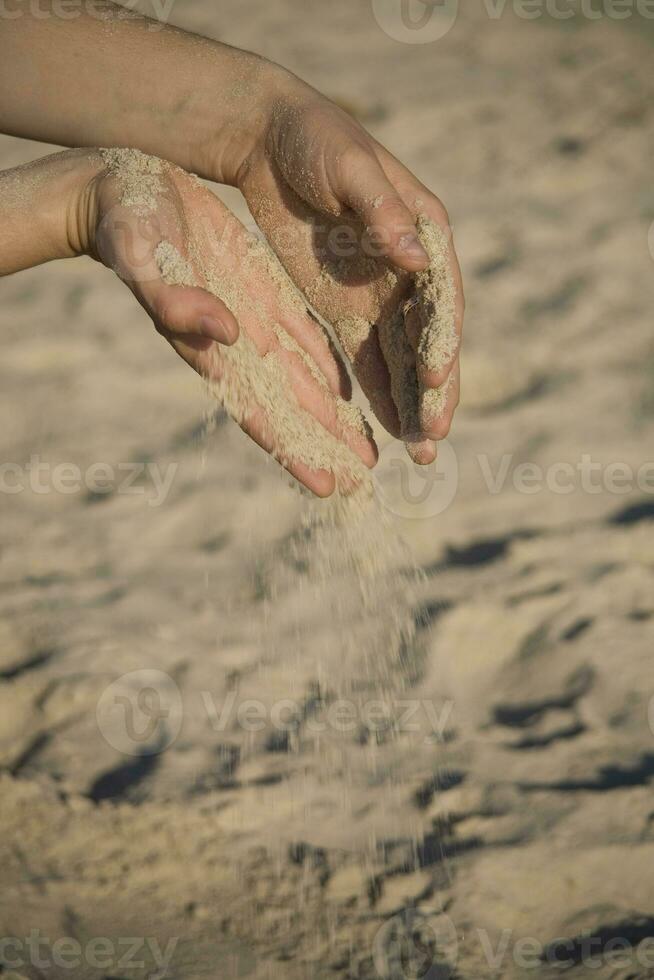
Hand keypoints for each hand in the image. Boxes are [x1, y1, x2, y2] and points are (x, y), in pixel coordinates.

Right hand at [86, 151, 375, 494]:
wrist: (121, 191)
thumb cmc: (123, 227)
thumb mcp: (141, 256)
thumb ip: (177, 300)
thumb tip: (228, 332)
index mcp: (208, 347)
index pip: (258, 411)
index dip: (293, 450)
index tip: (327, 486)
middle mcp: (235, 344)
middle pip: (289, 408)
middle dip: (326, 445)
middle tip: (364, 480)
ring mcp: (250, 320)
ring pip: (301, 379)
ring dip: (333, 416)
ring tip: (365, 448)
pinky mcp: (261, 290)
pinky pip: (303, 336)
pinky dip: (327, 366)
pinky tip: (350, 391)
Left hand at [235, 71, 464, 462]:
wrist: (266, 137)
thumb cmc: (312, 137)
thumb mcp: (348, 166)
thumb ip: (382, 211)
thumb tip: (418, 258)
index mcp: (423, 230)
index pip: (441, 297)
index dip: (441, 339)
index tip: (434, 379)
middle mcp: (410, 269)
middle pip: (429, 339)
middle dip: (434, 390)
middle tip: (434, 440)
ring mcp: (379, 293)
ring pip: (404, 359)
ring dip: (414, 404)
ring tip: (423, 453)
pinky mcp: (347, 309)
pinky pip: (370, 359)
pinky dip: (383, 393)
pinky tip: (390, 431)